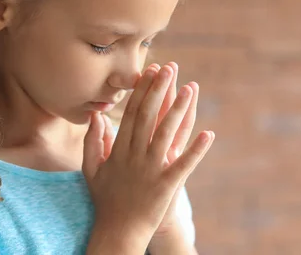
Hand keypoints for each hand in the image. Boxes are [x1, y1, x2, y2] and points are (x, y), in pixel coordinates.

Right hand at [82, 65, 213, 246]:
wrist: (118, 231)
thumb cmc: (105, 199)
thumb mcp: (91, 169)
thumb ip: (92, 141)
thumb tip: (96, 116)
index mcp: (119, 150)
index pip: (131, 113)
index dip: (141, 90)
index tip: (150, 71)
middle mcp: (134, 155)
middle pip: (148, 116)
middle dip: (159, 90)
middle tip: (169, 68)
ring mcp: (151, 170)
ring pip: (166, 134)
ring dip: (179, 110)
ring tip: (190, 88)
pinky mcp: (166, 186)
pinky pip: (183, 165)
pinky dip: (196, 150)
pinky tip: (209, 135)